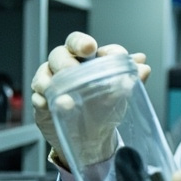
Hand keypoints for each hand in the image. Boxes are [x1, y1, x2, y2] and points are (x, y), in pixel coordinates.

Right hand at [30, 32, 149, 169]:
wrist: (93, 138)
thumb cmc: (105, 108)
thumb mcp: (121, 94)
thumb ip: (132, 78)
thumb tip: (144, 66)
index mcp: (85, 59)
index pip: (81, 43)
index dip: (84, 43)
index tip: (91, 49)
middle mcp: (66, 66)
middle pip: (59, 54)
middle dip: (65, 61)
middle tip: (72, 71)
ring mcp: (52, 83)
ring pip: (44, 73)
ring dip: (51, 83)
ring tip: (64, 98)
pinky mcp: (42, 101)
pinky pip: (37, 97)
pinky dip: (42, 100)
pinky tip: (49, 105)